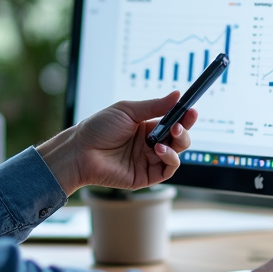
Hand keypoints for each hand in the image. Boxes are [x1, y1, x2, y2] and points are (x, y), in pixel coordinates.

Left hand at [37, 91, 196, 195]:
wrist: (81, 151)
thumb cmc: (99, 128)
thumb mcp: (128, 111)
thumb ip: (155, 106)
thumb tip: (177, 95)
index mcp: (147, 127)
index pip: (173, 122)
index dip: (184, 117)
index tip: (191, 109)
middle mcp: (150, 144)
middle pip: (178, 139)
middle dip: (184, 130)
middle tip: (181, 123)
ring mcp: (148, 161)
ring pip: (176, 154)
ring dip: (178, 143)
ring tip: (170, 134)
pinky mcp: (146, 176)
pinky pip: (167, 170)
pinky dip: (170, 159)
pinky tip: (160, 149)